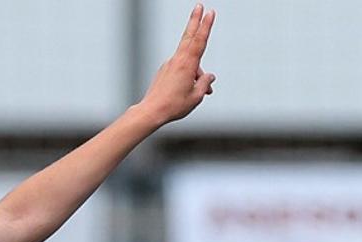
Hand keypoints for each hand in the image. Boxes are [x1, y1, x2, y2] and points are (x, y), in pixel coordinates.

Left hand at [139, 4, 216, 124]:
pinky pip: (181, 69)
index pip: (199, 41)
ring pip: (189, 62)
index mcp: (187, 65)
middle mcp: (177, 61)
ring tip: (202, 91)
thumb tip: (209, 77)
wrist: (151, 111)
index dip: (205, 26)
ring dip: (198, 73)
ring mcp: (169, 65)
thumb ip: (204, 83)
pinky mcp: (164, 71)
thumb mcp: (196, 97)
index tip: (209, 12)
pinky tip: (187, 90)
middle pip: (189, 37)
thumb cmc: (173, 106)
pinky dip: (189, 77)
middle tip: (199, 6)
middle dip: (195, 21)